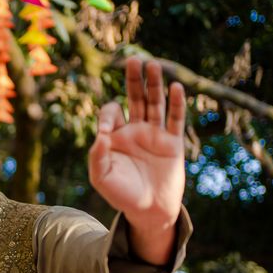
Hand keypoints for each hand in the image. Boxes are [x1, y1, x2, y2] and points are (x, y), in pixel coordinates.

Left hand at [90, 58, 185, 263]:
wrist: (148, 212)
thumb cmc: (121, 195)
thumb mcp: (101, 177)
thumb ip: (96, 156)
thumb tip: (100, 136)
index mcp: (115, 137)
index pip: (111, 113)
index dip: (108, 116)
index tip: (107, 133)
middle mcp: (135, 131)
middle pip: (135, 98)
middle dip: (133, 80)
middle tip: (133, 60)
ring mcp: (155, 135)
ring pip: (155, 103)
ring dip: (154, 84)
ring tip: (153, 64)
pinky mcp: (172, 143)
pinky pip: (175, 120)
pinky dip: (175, 104)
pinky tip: (175, 88)